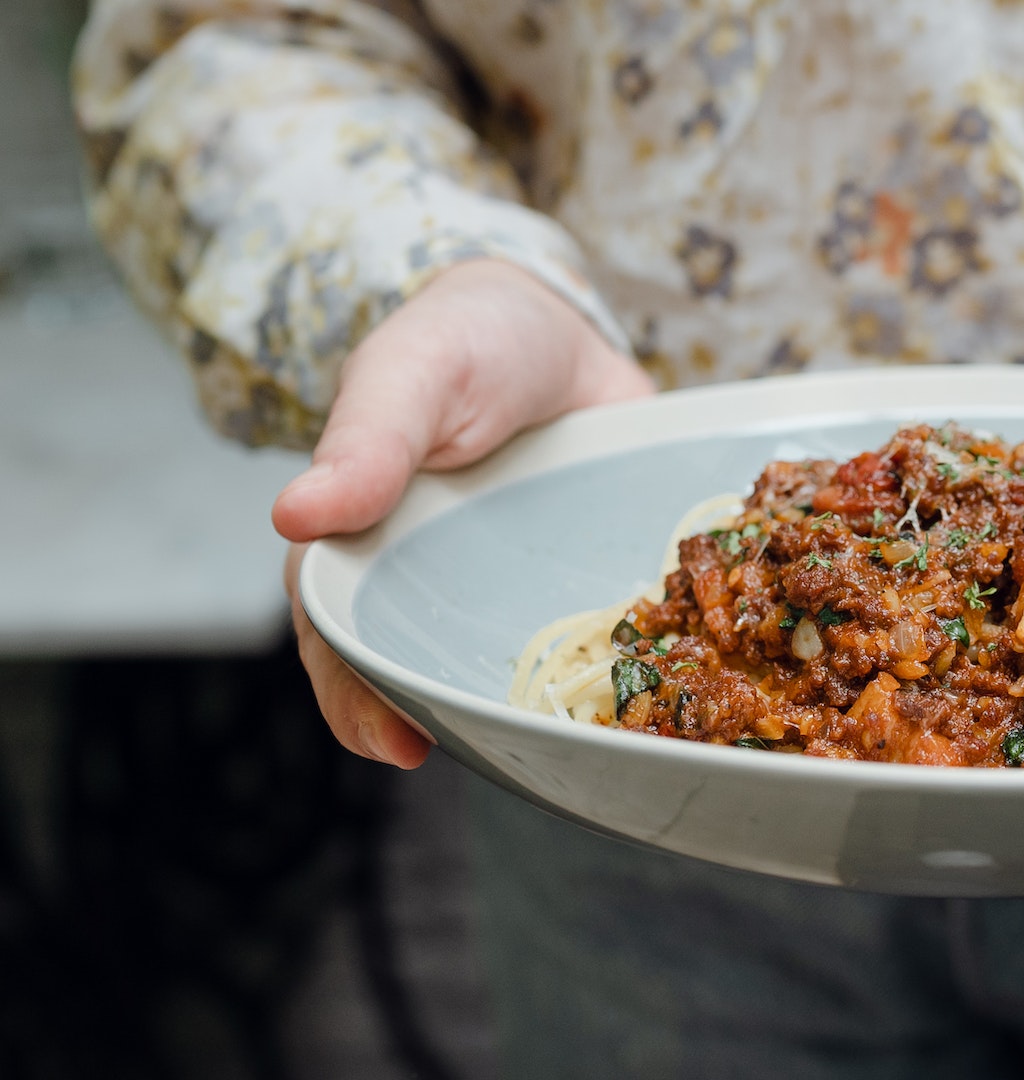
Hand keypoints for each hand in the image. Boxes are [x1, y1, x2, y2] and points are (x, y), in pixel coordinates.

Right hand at [275, 259, 652, 767]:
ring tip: (554, 750)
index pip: (346, 633)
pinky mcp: (585, 576)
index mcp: (372, 544)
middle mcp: (441, 582)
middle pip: (429, 665)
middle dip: (443, 718)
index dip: (358, 692)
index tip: (390, 741)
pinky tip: (640, 695)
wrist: (555, 325)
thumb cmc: (461, 341)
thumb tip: (295, 513)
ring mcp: (517, 587)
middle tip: (474, 756)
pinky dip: (612, 667)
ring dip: (528, 708)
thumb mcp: (410, 375)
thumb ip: (366, 441)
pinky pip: (594, 631)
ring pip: (513, 664)